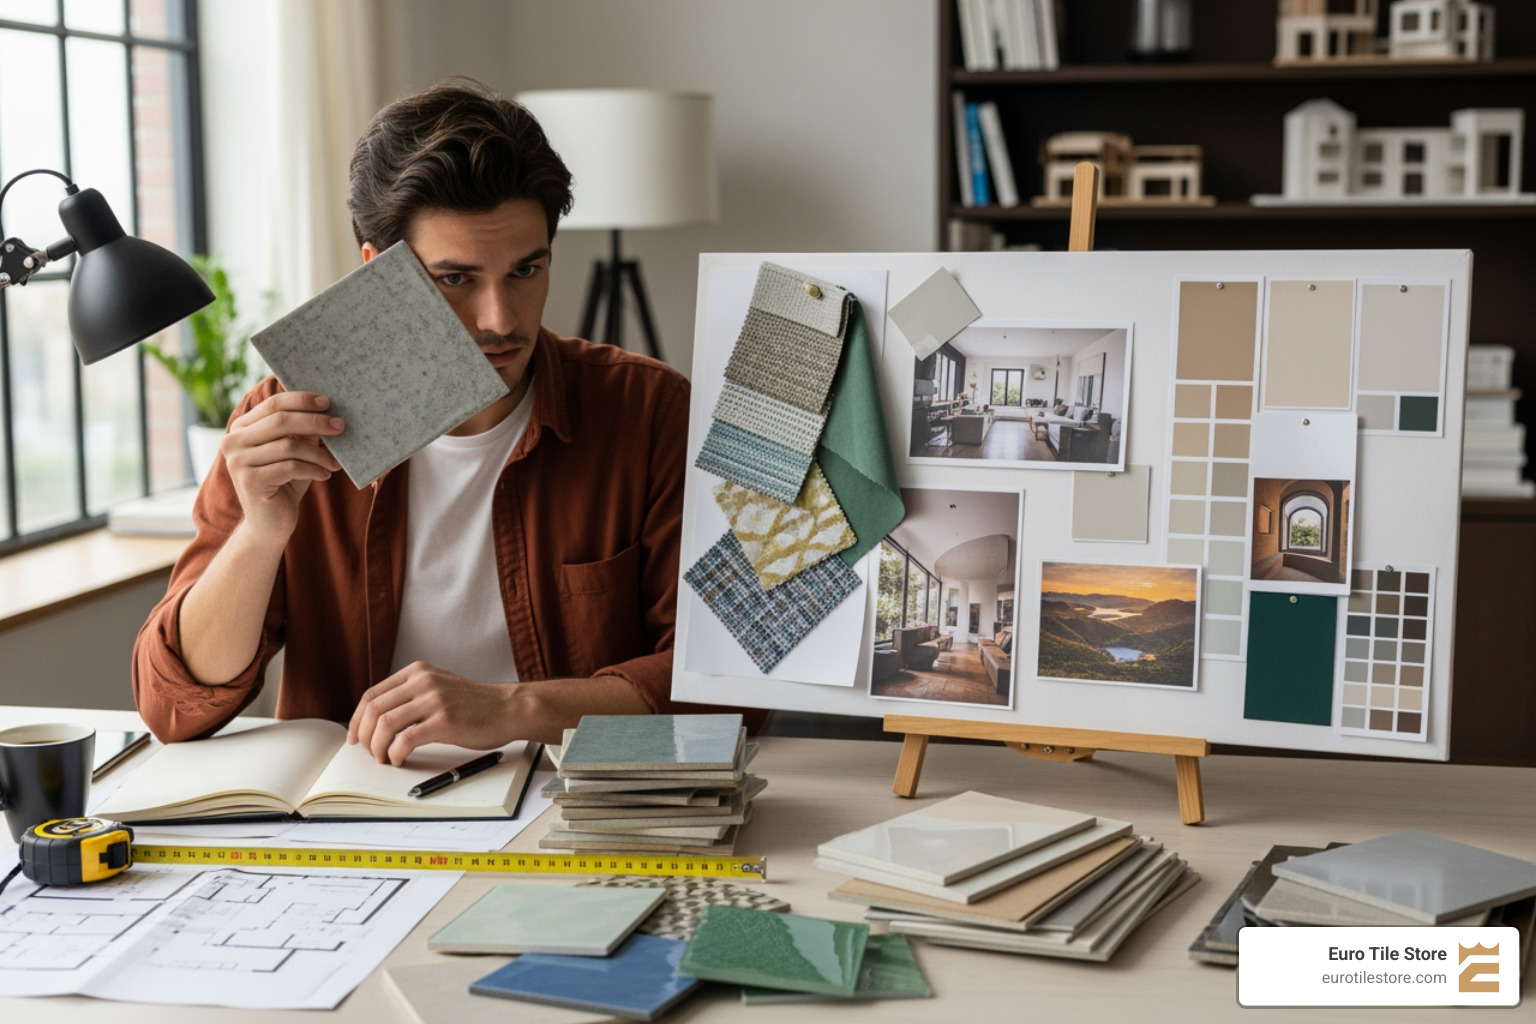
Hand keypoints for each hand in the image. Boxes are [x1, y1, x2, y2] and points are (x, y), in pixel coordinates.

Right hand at [221, 391, 344, 545]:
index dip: (302, 400)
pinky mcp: (250, 481)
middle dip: (315, 421)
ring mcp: (238, 461)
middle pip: (281, 421)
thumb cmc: (285, 483)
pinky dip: (313, 469)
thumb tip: (326, 411)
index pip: (273, 404)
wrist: (269, 524)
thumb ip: (302, 432)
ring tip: (335, 462)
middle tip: (341, 426)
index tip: (328, 402)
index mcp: (242, 427)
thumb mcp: (294, 452)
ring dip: (319, 453)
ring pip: (289, 445)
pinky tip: (325, 475)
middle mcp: (233, 441)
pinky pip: (290, 467)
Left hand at [348, 662, 516, 764]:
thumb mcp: (439, 687)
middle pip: (373, 709)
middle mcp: (423, 681)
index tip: (355, 736)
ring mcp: (434, 700)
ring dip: (377, 747)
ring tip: (383, 758)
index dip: (356, 719)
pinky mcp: (444, 720)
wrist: (508, 709)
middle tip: (368, 751)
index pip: (372, 694)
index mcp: (418, 672)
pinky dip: (395, 753)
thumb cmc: (474, 705)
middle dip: (363, 735)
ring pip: (384, 724)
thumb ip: (412, 695)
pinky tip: (399, 759)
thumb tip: (379, 721)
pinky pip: (405, 739)